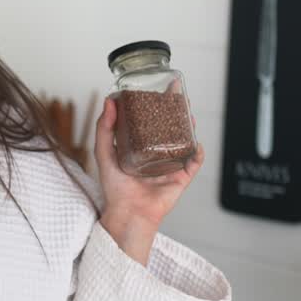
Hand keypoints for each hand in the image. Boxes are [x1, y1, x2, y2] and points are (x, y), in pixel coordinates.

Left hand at [93, 96, 203, 262]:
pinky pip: (193, 163)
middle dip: (176, 110)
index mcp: (140, 147)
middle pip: (170, 126)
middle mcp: (157, 154)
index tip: (158, 88)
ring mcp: (170, 165)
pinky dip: (197, 152)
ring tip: (189, 112)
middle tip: (179, 94)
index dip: (156, 104)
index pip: (150, 120)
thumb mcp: (104, 153)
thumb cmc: (115, 188)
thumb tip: (109, 101)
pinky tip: (196, 142)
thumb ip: (104, 128)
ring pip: (184, 140)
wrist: (127, 213)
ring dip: (189, 126)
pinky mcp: (181, 178)